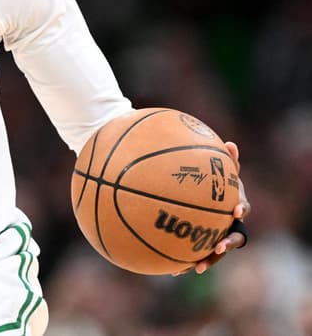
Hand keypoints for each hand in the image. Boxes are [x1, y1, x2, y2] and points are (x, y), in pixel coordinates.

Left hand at [174, 141, 251, 275]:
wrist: (202, 194)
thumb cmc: (212, 177)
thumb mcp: (218, 167)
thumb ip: (224, 160)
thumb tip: (230, 143)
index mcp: (235, 205)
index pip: (244, 208)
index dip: (242, 209)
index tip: (235, 210)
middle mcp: (230, 223)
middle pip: (235, 238)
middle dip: (226, 243)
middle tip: (217, 247)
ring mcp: (218, 235)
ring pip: (216, 251)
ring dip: (208, 260)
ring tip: (195, 267)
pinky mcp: (203, 243)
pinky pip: (196, 253)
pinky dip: (186, 261)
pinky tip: (171, 270)